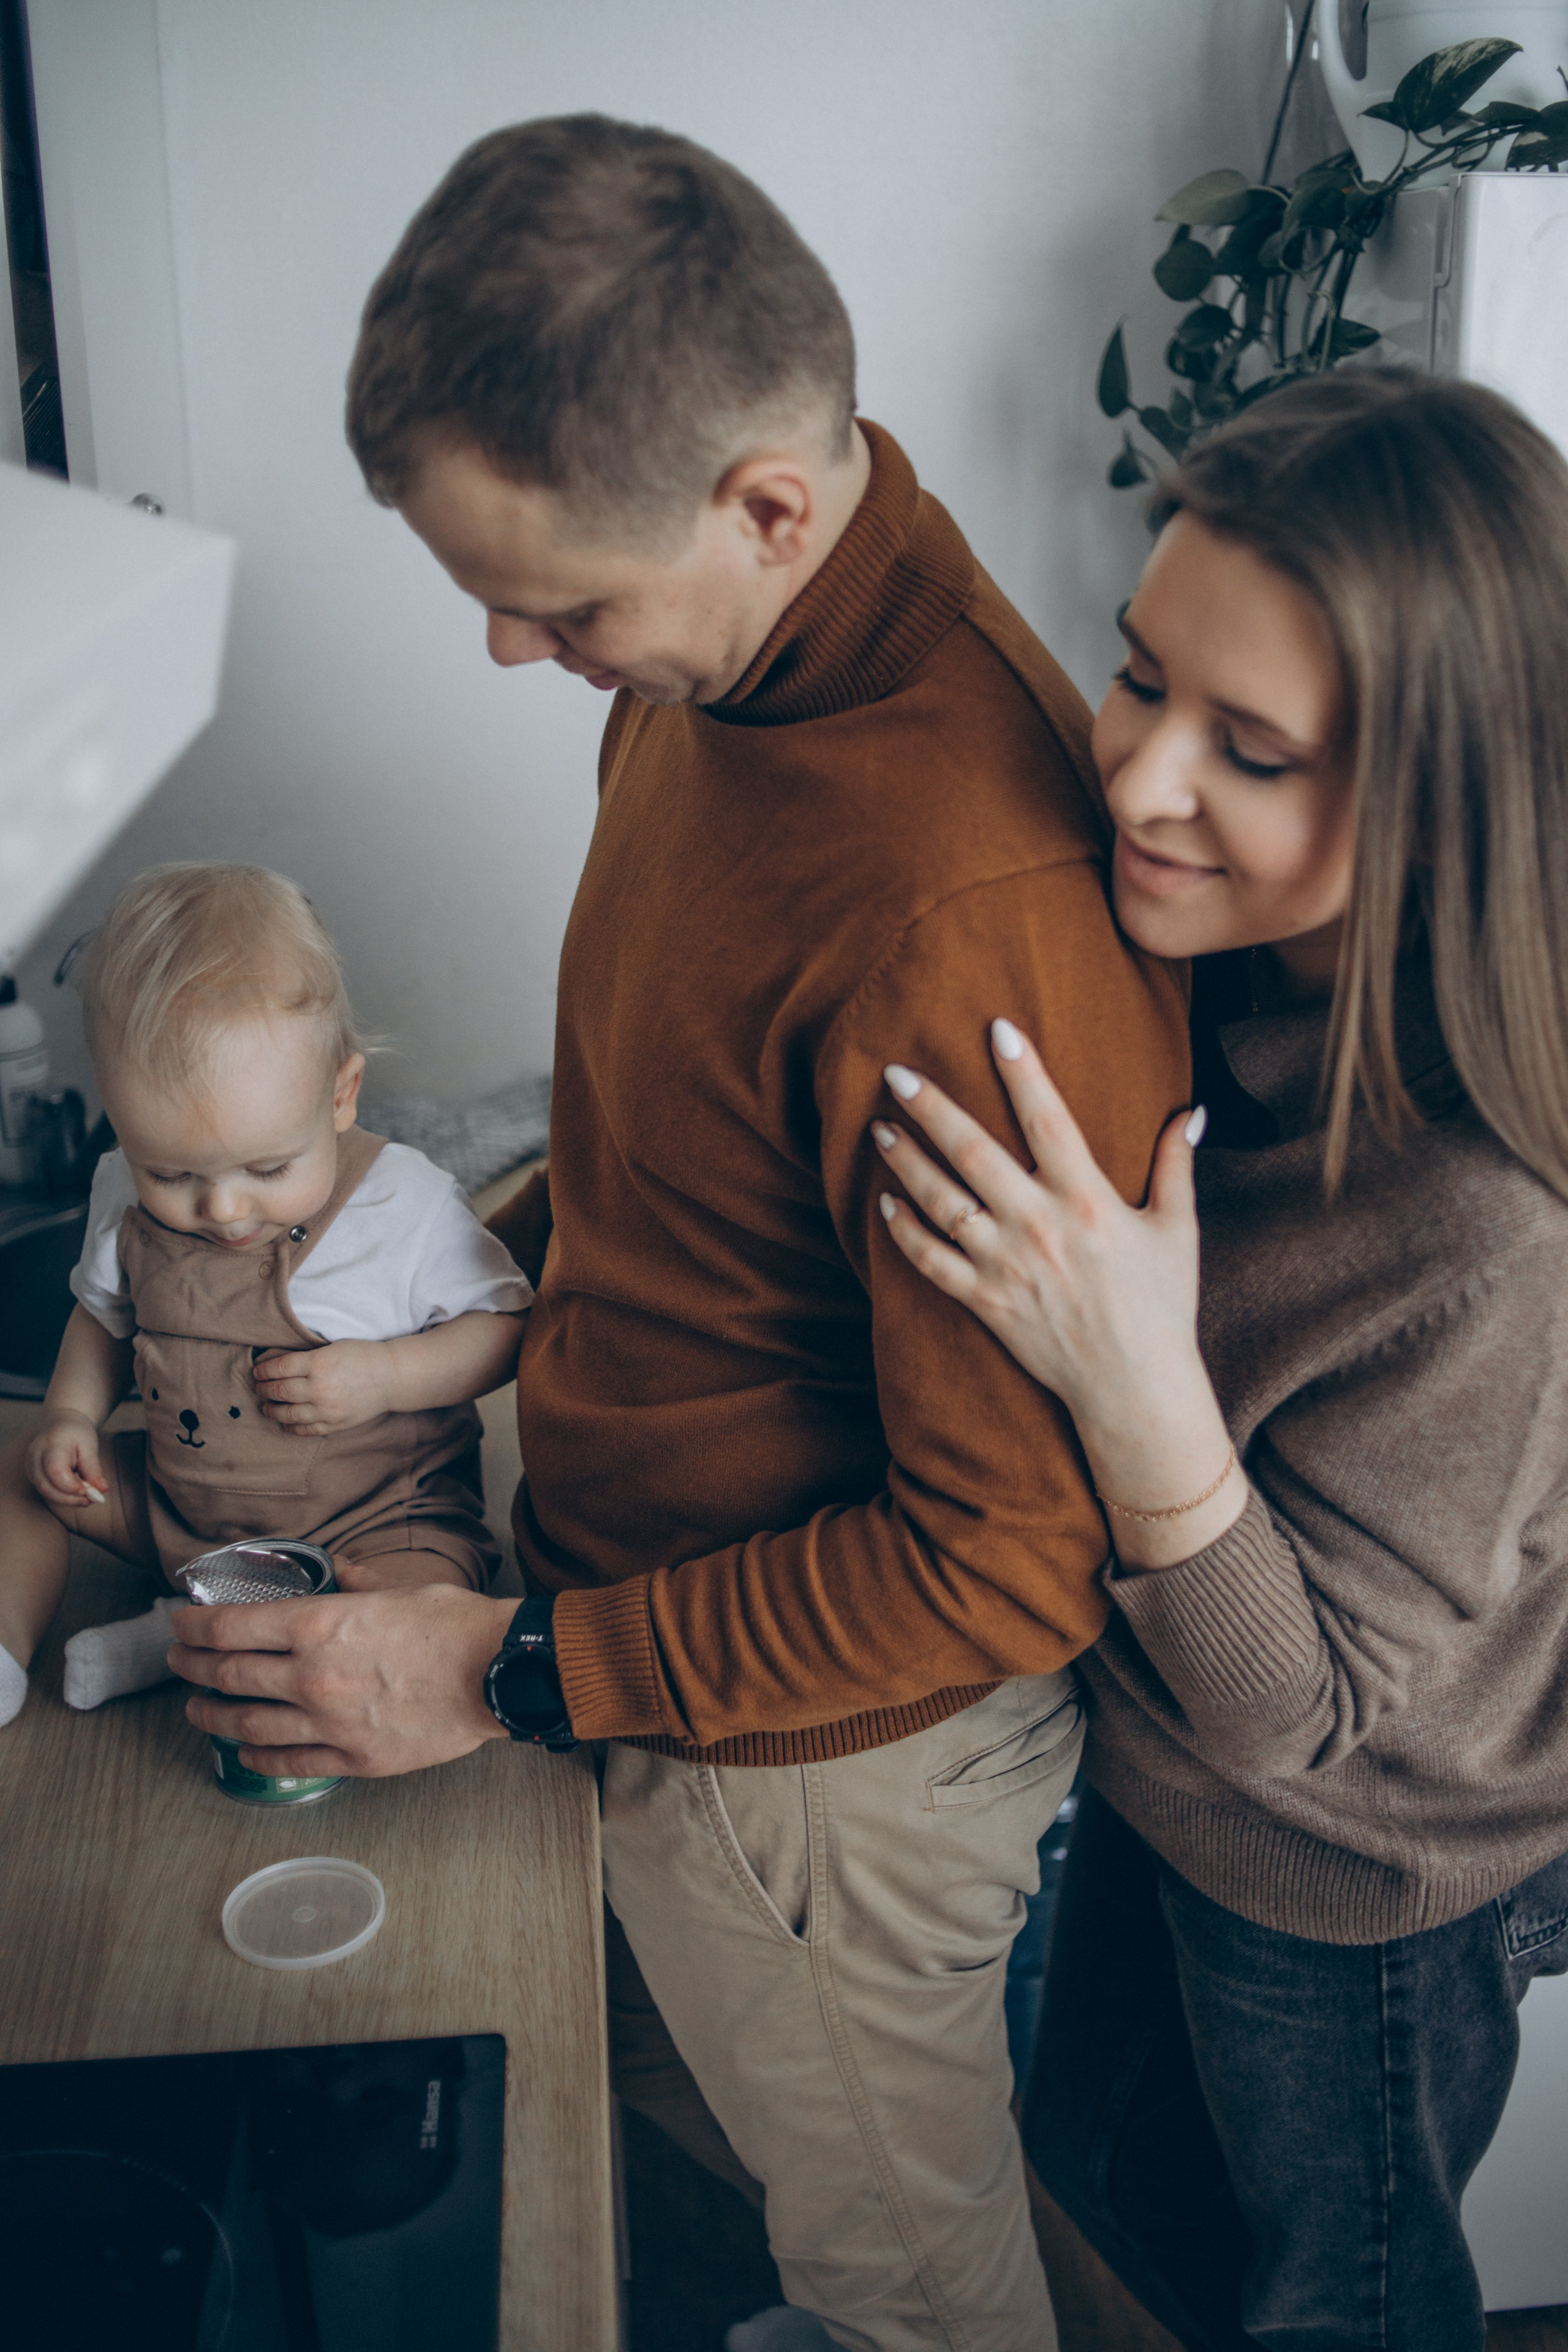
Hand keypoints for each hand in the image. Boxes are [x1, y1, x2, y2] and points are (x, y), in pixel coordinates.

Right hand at [27, 1409, 108, 1510]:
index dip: (71, 1486)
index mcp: (50, 1444)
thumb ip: (93, 1468)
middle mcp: (35, 1456)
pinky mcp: (33, 1475)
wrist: (61, 1424)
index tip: (90, 1493)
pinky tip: (77, 1493)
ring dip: (67, 1499)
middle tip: (91, 1500)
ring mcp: (31, 1466)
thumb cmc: (76, 1433)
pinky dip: (62, 1496)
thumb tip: (103, 1489)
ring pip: (45, 1491)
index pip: (55, 1470)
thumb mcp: (89, 1445)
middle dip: (70, 1498)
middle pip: (47, 1486)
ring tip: (87, 1497)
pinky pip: (46, 1490)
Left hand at [167, 1583, 518, 1777]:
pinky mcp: (353, 1757)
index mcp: (321, 1624)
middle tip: (179, 1661)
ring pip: (248, 1723)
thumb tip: (340, 1572)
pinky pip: (289, 1762)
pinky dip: (257, 1755)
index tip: (181, 1623)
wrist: (497, 1672)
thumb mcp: (400, 1586)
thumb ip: (358, 1582)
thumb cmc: (453, 1623)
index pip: (234, 1626)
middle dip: (194, 1666)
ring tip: (196, 1709)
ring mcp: (329, 1722)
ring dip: (212, 1715)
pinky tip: (244, 1749)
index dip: (197, 1625)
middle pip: (230, 1674)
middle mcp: (312, 1675)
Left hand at [253, 1340, 394, 1434]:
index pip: (278, 1368)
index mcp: (317, 1362)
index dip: (263, 1371)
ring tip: (267, 1407)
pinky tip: (285, 1422)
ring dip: (272, 1410)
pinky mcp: (335, 1423)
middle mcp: (318, 1387)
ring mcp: (326, 1408)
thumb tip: (278, 1367)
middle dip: (264, 1390)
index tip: (257, 1372)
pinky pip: (306, 1429)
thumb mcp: (332, 1348)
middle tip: (259, 1388)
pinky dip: (291, 1427)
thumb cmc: (363, 1356)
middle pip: (279, 1391)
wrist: (391, 1377)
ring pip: (288, 1413)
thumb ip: (307, 1358)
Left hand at [872, 1019, 1242, 1567]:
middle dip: (932, 1108)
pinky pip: (932, 1263)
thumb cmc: (1162, 1307)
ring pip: (941, 1203)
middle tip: (896, 1072)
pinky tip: (888, 1205)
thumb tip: (1191, 1111)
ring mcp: (1006, 1266)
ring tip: (880, 1128)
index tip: (997, 1028)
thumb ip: (1176, 1166)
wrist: (1135, 1390)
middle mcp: (1039, 1227)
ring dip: (906, 1163)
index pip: (1048, 1119)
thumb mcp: (1178, 1231)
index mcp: (1087, 1200)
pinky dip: (905, 1234)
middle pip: (973, 1153)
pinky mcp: (986, 1301)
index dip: (1023, 1071)